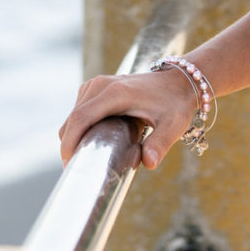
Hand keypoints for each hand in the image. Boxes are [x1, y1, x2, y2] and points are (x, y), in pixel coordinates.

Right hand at [57, 66, 201, 170]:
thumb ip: (160, 144)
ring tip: (87, 158)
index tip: (70, 165)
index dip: (70, 143)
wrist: (179, 80)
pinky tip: (91, 142)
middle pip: (73, 118)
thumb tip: (148, 163)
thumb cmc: (176, 104)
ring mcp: (97, 83)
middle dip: (70, 145)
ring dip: (73, 136)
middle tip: (79, 170)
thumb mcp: (173, 125)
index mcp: (115, 93)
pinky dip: (79, 127)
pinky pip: (79, 109)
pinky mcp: (97, 87)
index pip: (80, 118)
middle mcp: (101, 85)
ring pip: (73, 115)